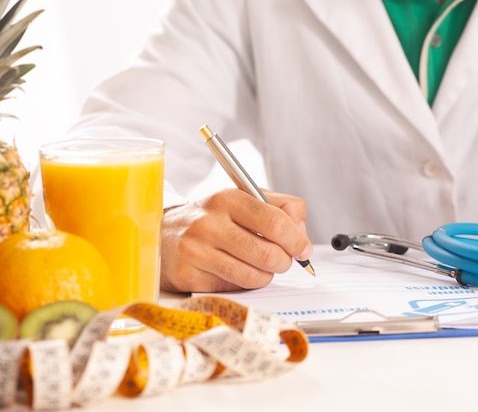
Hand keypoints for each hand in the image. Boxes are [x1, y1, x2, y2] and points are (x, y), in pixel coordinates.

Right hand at [159, 188, 313, 292]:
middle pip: (268, 253)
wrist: (165, 234)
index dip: (296, 240)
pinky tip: (237, 271)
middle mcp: (209, 223)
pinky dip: (245, 284)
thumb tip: (301, 233)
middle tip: (282, 260)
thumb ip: (282, 206)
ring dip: (266, 275)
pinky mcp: (189, 276)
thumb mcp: (246, 199)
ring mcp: (196, 251)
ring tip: (259, 265)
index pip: (275, 222)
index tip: (303, 249)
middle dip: (284, 261)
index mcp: (228, 198)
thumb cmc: (214, 218)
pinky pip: (235, 288)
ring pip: (253, 276)